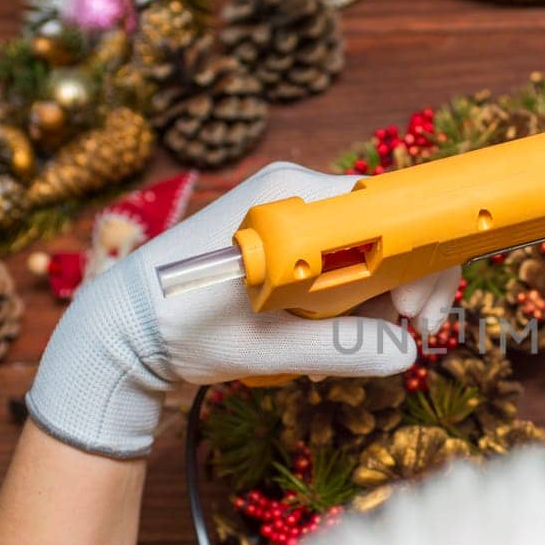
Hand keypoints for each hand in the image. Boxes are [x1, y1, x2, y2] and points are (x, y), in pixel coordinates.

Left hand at [26, 162, 460, 457]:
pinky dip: (345, 296)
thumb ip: (342, 348)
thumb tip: (405, 352)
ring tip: (343, 346)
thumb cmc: (183, 330)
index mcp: (293, 203)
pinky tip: (321, 331)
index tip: (414, 314)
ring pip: (366, 248)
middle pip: (386, 229)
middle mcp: (295, 192)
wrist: (123, 329)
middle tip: (403, 335)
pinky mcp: (281, 235)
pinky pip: (339, 257)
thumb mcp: (267, 346)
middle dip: (404, 286)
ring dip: (373, 299)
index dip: (422, 259)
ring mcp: (287, 211)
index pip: (392, 211)